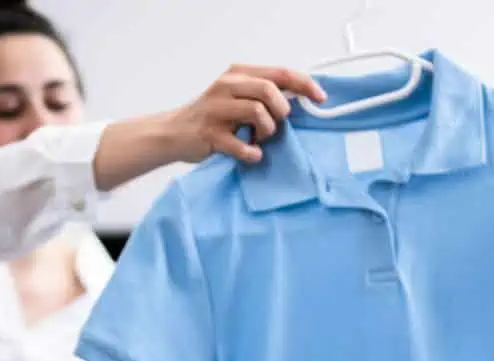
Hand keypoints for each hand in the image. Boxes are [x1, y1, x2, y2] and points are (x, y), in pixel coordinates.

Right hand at [94, 64, 325, 190]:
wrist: (173, 133)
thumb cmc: (212, 117)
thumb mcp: (238, 96)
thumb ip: (264, 94)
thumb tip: (300, 100)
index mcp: (238, 74)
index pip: (280, 73)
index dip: (305, 85)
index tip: (320, 99)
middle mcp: (227, 86)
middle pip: (269, 90)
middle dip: (282, 110)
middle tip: (278, 124)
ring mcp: (216, 109)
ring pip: (257, 112)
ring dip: (267, 131)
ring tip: (260, 139)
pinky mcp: (209, 134)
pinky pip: (240, 144)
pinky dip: (251, 153)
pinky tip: (252, 155)